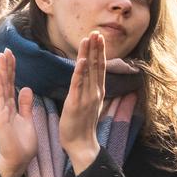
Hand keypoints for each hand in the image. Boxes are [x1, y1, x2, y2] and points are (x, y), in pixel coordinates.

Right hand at [0, 49, 38, 176]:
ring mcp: (1, 110)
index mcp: (12, 106)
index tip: (13, 56)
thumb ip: (26, 105)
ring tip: (2, 55)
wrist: (17, 160)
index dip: (12, 70)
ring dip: (2, 71)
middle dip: (7, 66)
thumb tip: (27, 88)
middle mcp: (4, 106)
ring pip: (2, 87)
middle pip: (5, 82)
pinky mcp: (1, 116)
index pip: (12, 84)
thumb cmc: (22, 143)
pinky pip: (0, 98)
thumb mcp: (28, 119)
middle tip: (7, 49)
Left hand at [57, 31, 106, 170]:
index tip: (98, 37)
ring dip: (90, 55)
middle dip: (96, 48)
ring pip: (89, 72)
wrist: (81, 144)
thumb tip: (87, 77)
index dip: (99, 52)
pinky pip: (79, 85)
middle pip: (97, 66)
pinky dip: (81, 72)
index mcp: (97, 91)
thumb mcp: (87, 103)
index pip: (99, 67)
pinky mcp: (77, 104)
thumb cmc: (81, 124)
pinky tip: (82, 61)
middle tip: (96, 32)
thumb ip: (88, 89)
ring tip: (90, 39)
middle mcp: (95, 92)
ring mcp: (87, 98)